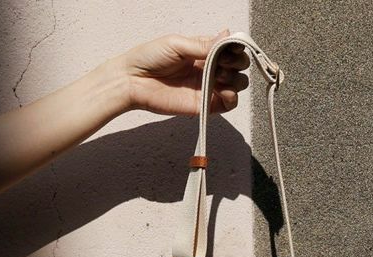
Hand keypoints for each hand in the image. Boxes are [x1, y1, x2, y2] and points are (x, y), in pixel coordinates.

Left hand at [117, 29, 250, 115]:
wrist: (134, 82)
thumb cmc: (150, 58)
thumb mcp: (178, 44)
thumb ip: (204, 45)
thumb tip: (228, 35)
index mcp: (204, 51)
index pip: (230, 49)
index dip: (236, 48)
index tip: (231, 49)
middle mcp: (209, 69)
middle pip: (238, 67)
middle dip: (238, 63)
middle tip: (224, 64)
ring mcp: (208, 88)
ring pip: (237, 84)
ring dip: (236, 80)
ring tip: (219, 77)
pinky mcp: (204, 105)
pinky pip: (228, 104)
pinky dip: (232, 98)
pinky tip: (223, 92)